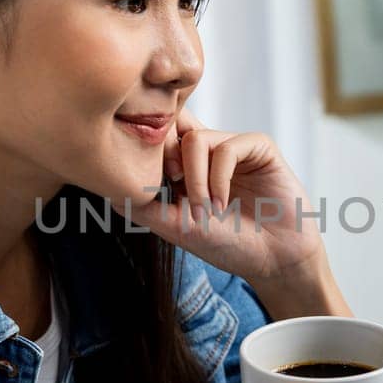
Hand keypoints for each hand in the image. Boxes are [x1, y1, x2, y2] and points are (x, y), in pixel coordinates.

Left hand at [125, 108, 326, 287]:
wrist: (274, 260)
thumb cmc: (229, 244)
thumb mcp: (176, 227)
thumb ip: (142, 206)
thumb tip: (108, 187)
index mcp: (188, 164)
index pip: (159, 135)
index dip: (147, 150)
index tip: (151, 184)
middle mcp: (209, 149)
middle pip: (173, 123)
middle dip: (165, 155)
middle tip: (172, 185)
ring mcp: (233, 145)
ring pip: (195, 139)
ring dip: (194, 178)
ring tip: (205, 209)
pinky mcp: (259, 146)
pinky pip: (227, 147)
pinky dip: (218, 178)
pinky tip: (223, 203)